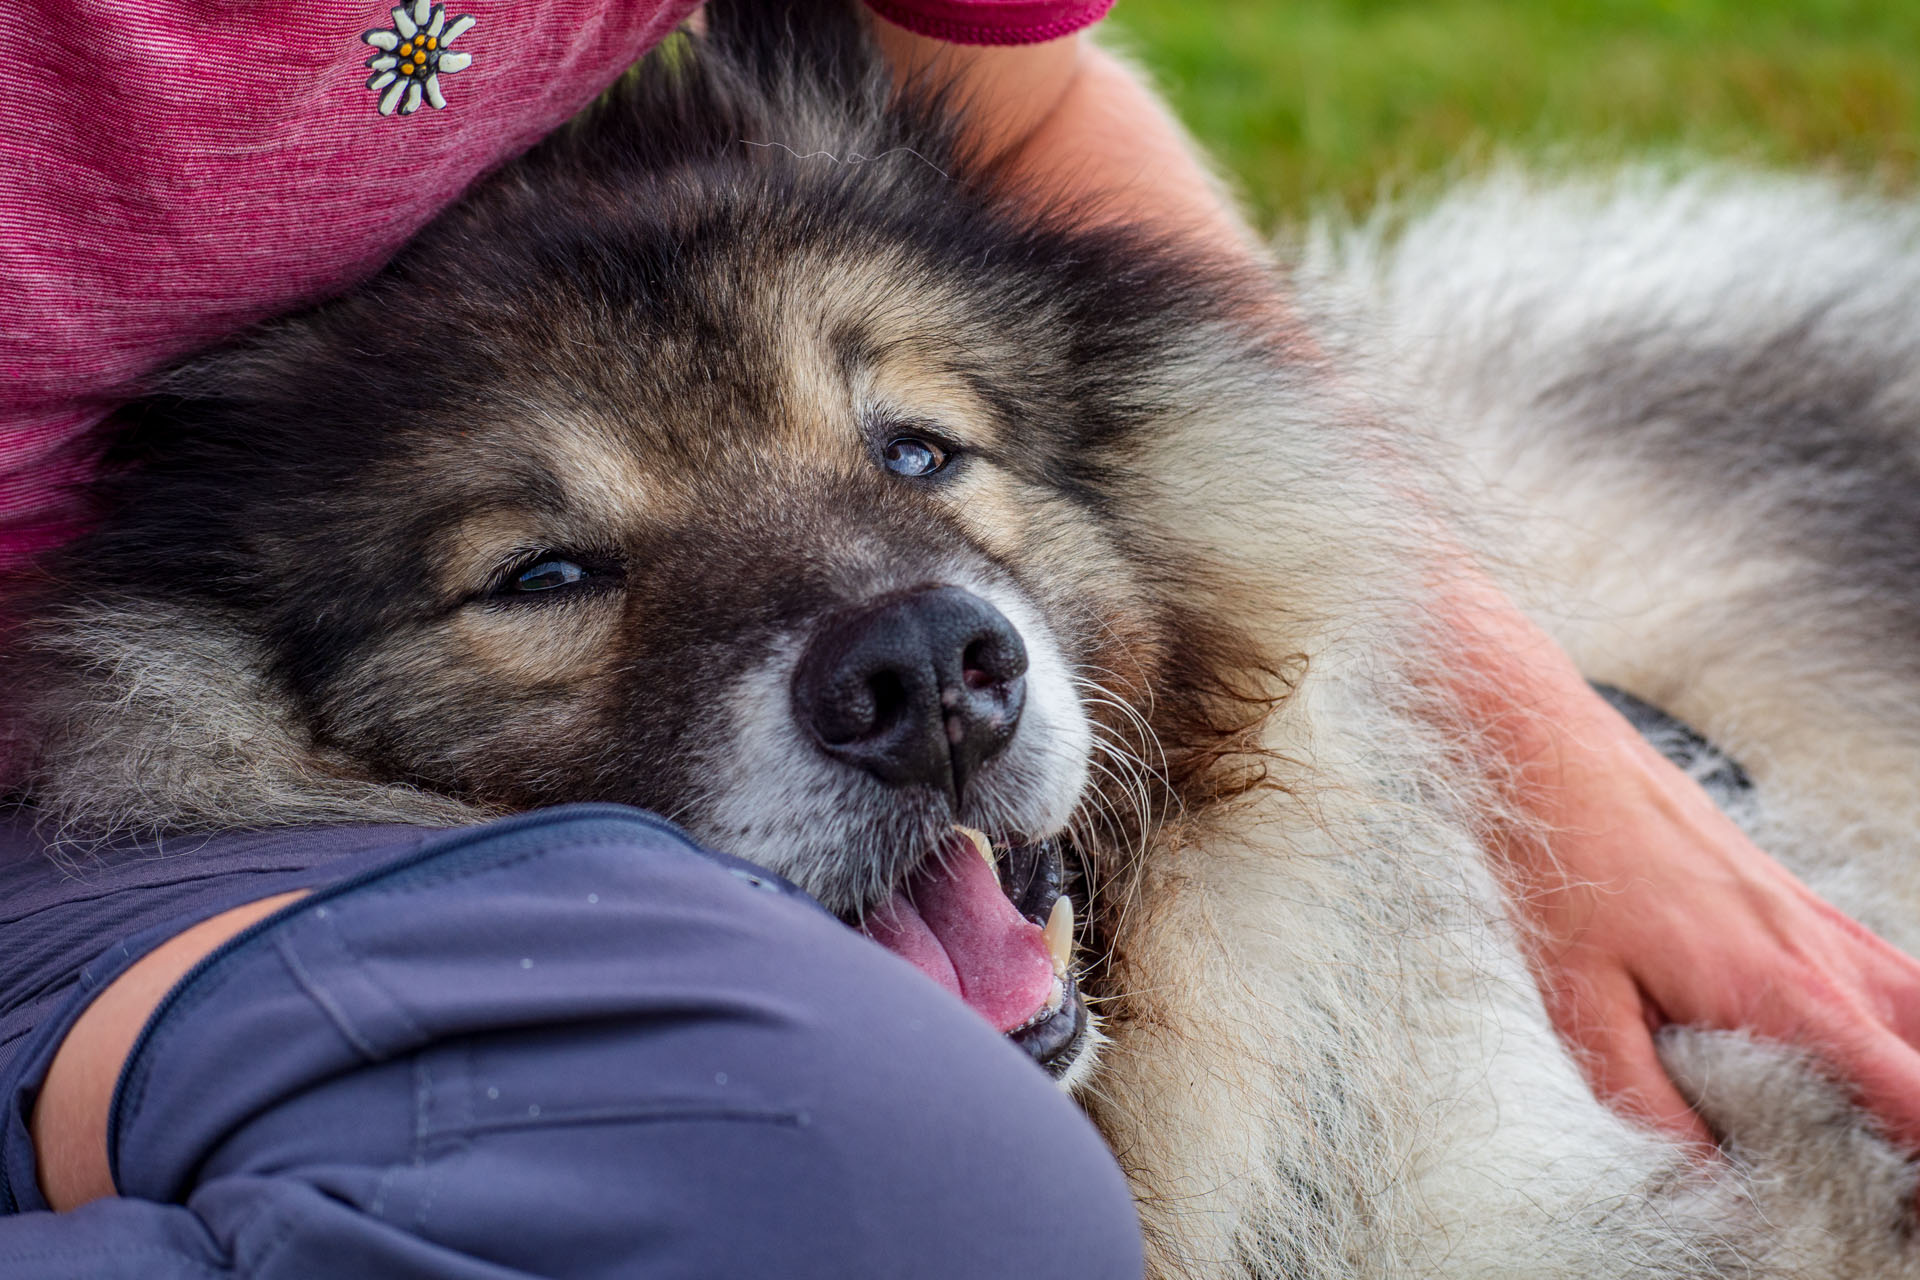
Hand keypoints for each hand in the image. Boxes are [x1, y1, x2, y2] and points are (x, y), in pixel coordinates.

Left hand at [1452, 587, 1919, 1153]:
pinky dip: (1900, 1031)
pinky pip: (1894, 978)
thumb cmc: (1556, 868)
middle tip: (1884, 1188)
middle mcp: (1827, 956)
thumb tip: (1713, 1187)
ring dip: (1914, 1079)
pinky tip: (1860, 1060)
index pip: (1917, 1103)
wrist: (1541, 751)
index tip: (1894, 1212)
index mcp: (1785, 992)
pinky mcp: (1802, 906)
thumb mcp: (1577, 1008)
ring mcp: (1824, 924)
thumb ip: (1651, 1106)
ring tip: (1874, 1136)